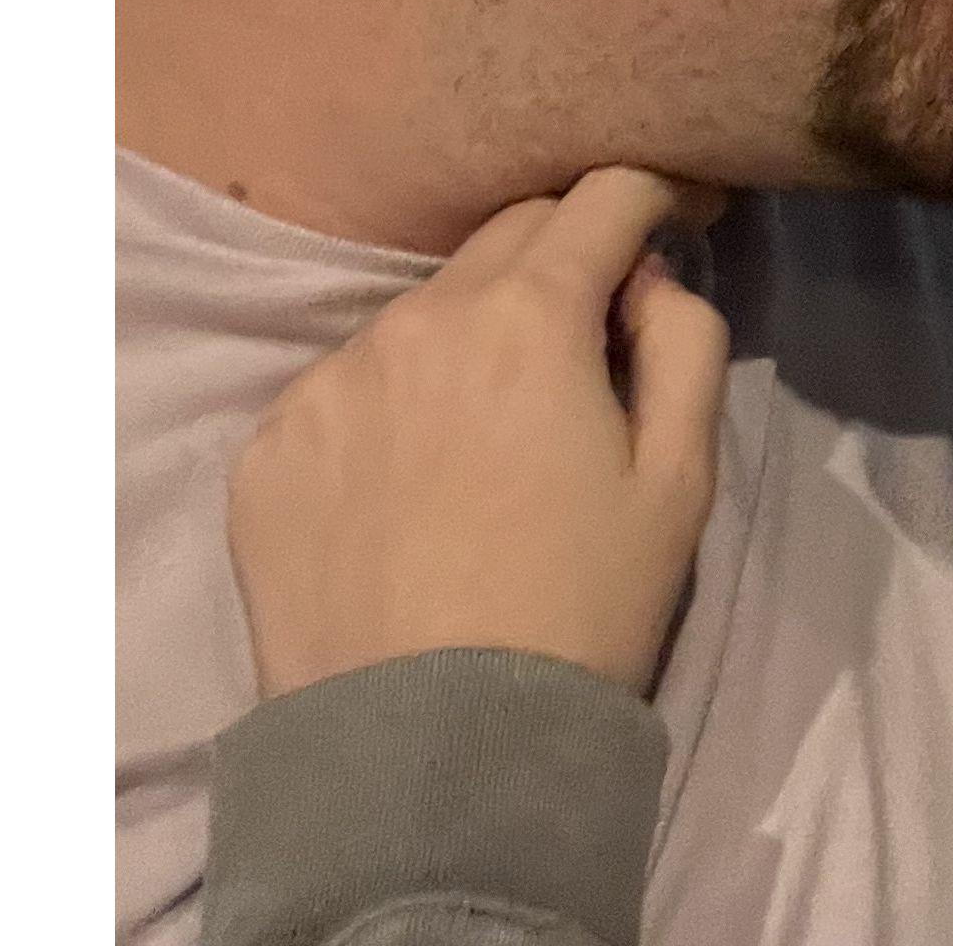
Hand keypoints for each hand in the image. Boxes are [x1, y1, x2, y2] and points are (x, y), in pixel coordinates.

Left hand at [228, 167, 731, 697]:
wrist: (430, 757)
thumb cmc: (579, 610)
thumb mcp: (680, 479)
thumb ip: (683, 342)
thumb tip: (646, 280)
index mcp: (528, 316)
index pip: (601, 196)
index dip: (653, 196)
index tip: (674, 223)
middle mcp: (416, 320)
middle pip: (508, 234)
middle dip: (565, 256)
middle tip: (595, 331)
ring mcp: (328, 381)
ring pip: (423, 312)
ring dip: (473, 334)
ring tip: (492, 430)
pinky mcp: (268, 448)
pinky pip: (349, 385)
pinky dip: (395, 403)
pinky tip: (414, 484)